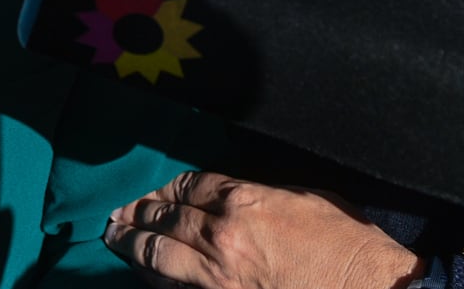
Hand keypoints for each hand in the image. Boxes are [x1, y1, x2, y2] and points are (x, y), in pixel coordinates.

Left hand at [105, 171, 422, 288]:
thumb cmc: (348, 244)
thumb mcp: (306, 199)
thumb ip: (260, 194)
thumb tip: (231, 196)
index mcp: (245, 200)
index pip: (188, 185)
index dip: (167, 187)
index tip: (156, 191)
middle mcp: (222, 234)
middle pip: (164, 217)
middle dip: (138, 212)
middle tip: (117, 212)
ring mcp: (218, 275)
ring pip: (158, 254)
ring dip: (131, 244)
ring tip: (114, 236)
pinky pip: (175, 288)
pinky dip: (155, 278)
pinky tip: (144, 271)